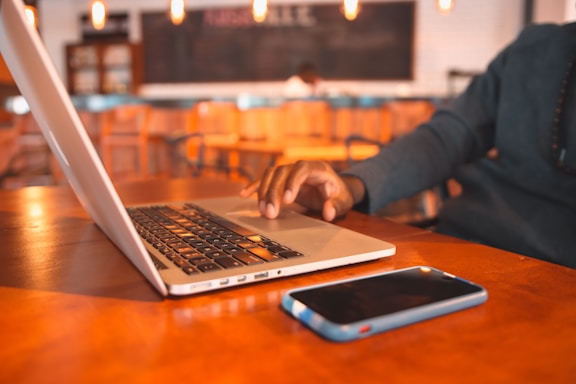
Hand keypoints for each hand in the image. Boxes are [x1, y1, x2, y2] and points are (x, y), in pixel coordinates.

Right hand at [240, 160, 364, 220]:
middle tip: (270, 213)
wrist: (336, 188)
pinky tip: (244, 195)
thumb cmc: (340, 193)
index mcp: (316, 167)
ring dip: (263, 192)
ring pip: (270, 175)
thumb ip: (336, 205)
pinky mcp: (281, 179)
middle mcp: (300, 166)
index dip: (292, 182)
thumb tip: (329, 212)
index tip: (287, 200)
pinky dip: (254, 186)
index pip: (301, 169)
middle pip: (281, 173)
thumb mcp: (343, 200)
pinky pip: (265, 179)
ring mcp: (289, 171)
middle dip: (273, 192)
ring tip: (262, 211)